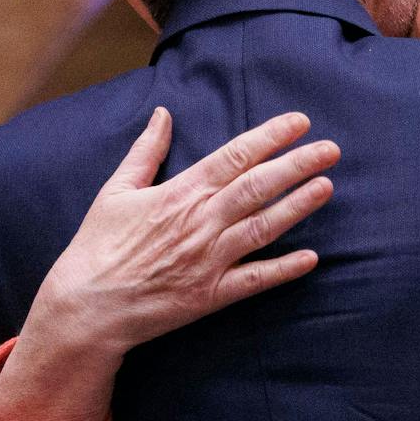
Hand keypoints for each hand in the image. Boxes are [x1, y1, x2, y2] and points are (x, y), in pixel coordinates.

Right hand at [27, 107, 337, 362]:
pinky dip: (284, 269)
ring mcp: (209, 260)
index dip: (270, 137)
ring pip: (263, 227)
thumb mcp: (115, 190)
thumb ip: (145, 151)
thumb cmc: (97, 247)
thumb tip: (162, 113)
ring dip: (298, 206)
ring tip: (327, 186)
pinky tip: (312, 258)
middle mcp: (200, 222)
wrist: (87, 307)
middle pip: (259, 186)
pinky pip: (255, 280)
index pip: (235, 156)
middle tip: (332, 148)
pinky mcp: (211, 295)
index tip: (299, 122)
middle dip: (298, 164)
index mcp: (179, 193)